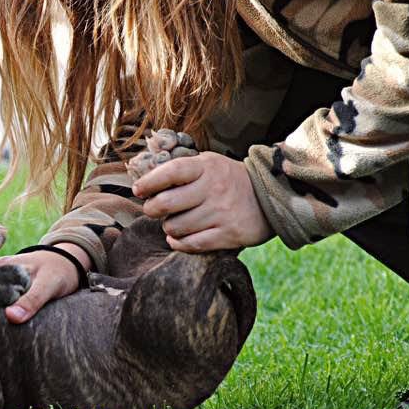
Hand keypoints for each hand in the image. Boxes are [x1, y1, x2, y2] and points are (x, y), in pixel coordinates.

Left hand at [132, 151, 273, 251]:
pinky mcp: (229, 234)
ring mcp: (222, 213)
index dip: (149, 181)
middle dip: (152, 209)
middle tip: (153, 209)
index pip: (171, 172)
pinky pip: (191, 244)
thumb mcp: (209, 164)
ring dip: (168, 227)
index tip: (138, 189)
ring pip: (176, 227)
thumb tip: (146, 180)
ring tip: (174, 222)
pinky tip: (178, 238)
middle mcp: (214, 189)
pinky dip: (179, 243)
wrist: (270, 196)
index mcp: (207, 168)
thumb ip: (182, 169)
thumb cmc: (228, 180)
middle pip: (166, 203)